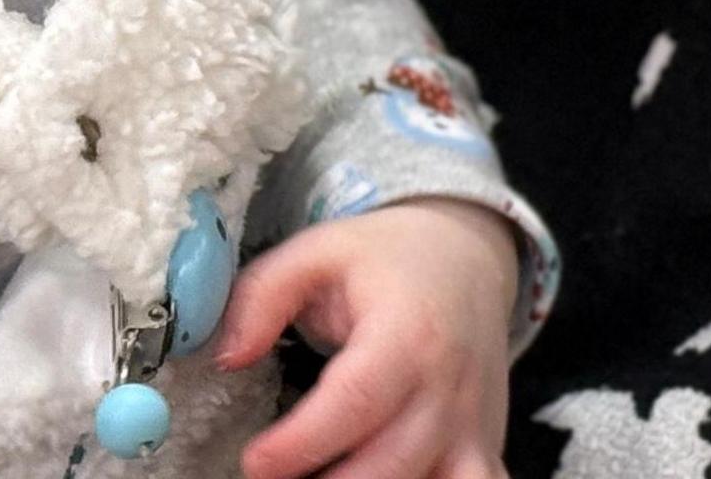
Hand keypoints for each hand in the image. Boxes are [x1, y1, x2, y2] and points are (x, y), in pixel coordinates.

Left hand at [214, 197, 517, 478]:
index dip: (302, 442)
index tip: (254, 460)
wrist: (469, 258)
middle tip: (269, 478)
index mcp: (408, 333)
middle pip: (388, 464)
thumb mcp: (318, 253)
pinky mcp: (483, 449)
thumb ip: (261, 297)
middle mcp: (448, 387)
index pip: (357, 400)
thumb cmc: (387, 260)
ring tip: (316, 478)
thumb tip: (228, 357)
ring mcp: (470, 426)